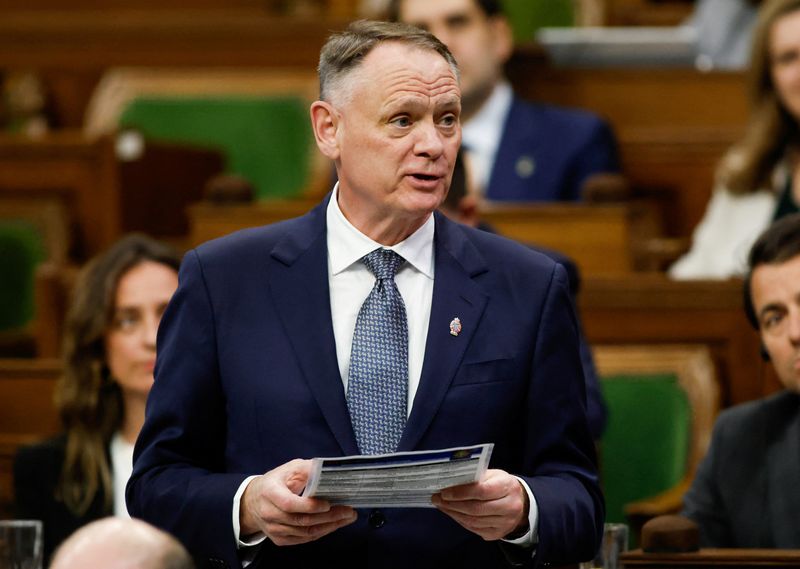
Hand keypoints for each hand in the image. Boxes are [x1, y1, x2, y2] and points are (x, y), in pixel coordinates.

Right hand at [239, 459, 356, 545]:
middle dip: (328, 517)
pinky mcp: (279, 539)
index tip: (328, 503)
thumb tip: (329, 470)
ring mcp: (274, 529)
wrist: (254, 501)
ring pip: (305, 533)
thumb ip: (307, 468)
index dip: (309, 506)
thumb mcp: (289, 469)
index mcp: (270, 492)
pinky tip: (334, 525)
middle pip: (301, 521)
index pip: (289, 504)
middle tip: (348, 510)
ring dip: (329, 526)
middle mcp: (269, 514)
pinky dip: (321, 532)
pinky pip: (303, 539)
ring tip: (347, 517)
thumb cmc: (276, 482)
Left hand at [431, 469, 528, 540]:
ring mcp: (505, 523)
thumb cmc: (501, 485)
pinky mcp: (498, 534)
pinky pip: (474, 529)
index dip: (461, 492)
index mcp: (508, 487)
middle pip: (476, 508)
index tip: (444, 491)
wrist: (521, 503)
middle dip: (453, 504)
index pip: (482, 491)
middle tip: (437, 499)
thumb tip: (450, 482)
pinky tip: (452, 513)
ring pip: (473, 521)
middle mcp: (510, 507)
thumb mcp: (493, 475)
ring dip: (453, 513)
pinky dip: (460, 521)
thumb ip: (475, 477)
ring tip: (441, 505)